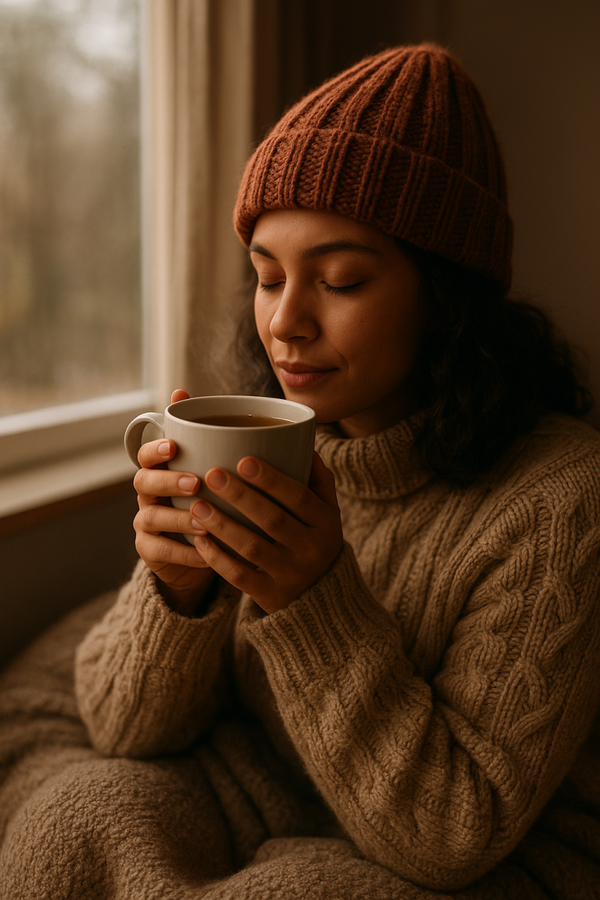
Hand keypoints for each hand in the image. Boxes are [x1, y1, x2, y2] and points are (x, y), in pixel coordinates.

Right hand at [133, 389, 216, 616]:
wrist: (201, 551)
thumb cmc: (207, 502)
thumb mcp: (209, 471)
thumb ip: (201, 436)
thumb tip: (184, 392)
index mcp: (160, 471)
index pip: (146, 455)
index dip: (155, 449)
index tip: (174, 446)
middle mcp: (148, 496)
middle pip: (143, 483)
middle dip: (168, 481)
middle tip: (195, 483)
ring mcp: (146, 524)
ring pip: (151, 518)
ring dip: (179, 519)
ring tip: (206, 524)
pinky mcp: (150, 552)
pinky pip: (160, 551)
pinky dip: (184, 553)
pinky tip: (206, 553)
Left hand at [189, 452, 342, 613]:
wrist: (322, 598)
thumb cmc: (317, 540)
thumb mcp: (328, 511)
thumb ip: (318, 478)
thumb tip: (303, 441)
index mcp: (326, 522)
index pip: (299, 497)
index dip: (271, 479)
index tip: (244, 460)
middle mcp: (312, 549)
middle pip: (273, 520)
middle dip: (240, 496)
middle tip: (212, 475)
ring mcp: (291, 574)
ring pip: (252, 548)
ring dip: (223, 525)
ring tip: (197, 505)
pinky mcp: (271, 594)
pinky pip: (240, 576)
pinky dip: (218, 559)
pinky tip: (199, 540)